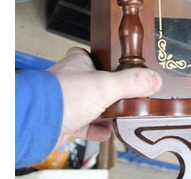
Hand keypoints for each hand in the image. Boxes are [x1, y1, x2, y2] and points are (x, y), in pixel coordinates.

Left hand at [47, 47, 162, 147]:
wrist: (37, 123)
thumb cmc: (62, 95)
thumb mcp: (106, 85)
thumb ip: (131, 82)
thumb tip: (154, 79)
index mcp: (80, 62)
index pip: (101, 58)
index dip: (114, 66)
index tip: (129, 74)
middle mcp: (73, 79)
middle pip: (99, 84)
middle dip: (113, 93)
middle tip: (130, 98)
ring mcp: (69, 101)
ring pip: (92, 105)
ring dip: (107, 113)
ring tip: (122, 117)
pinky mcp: (65, 120)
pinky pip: (85, 125)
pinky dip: (97, 129)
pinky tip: (107, 133)